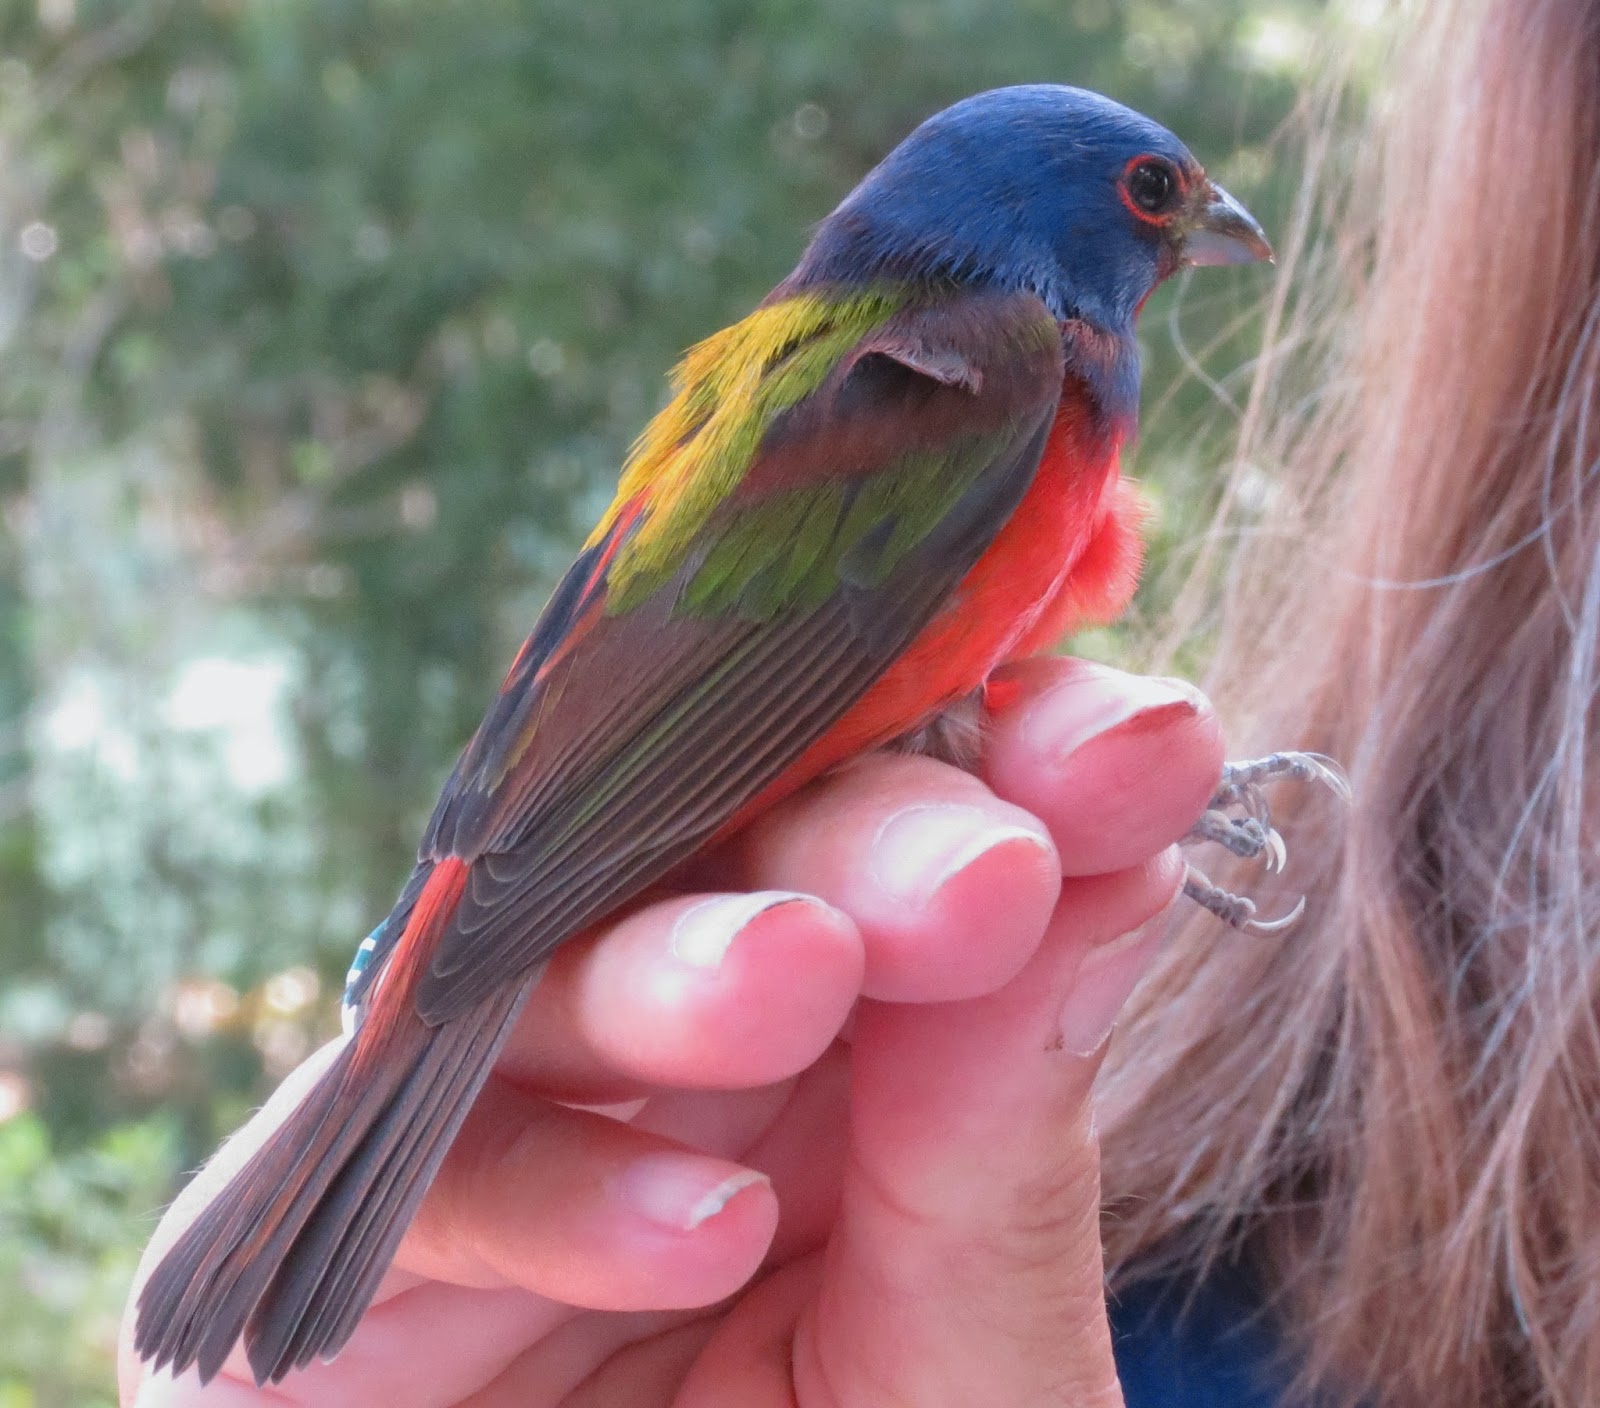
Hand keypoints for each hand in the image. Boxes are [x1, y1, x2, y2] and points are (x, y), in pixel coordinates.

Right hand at [120, 657, 1221, 1406]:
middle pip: (744, 864)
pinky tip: (701, 1232)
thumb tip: (1099, 872)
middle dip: (865, 839)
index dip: (1024, 770)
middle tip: (981, 868)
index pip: (931, 845)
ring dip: (690, 964)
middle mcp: (694, 1065)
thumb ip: (1007, 1142)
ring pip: (570, 974)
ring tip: (805, 971)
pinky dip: (562, 1192)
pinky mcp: (380, 1263)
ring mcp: (534, 1138)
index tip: (1140, 753)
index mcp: (858, 1053)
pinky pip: (445, 1185)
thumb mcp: (973, 1365)